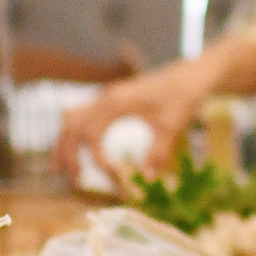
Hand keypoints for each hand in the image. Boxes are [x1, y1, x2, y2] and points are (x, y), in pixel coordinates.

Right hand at [50, 63, 212, 187]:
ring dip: (65, 142)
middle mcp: (106, 97)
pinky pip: (83, 114)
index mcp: (117, 101)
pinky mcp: (113, 98)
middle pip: (71, 125)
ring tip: (62, 169)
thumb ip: (157, 153)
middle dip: (67, 154)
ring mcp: (107, 96)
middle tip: (74, 181)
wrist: (192, 74)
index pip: (91, 135)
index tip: (116, 176)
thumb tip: (146, 179)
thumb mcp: (172, 127)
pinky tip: (79, 149)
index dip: (98, 160)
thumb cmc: (183, 97)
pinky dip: (75, 132)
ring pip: (72, 118)